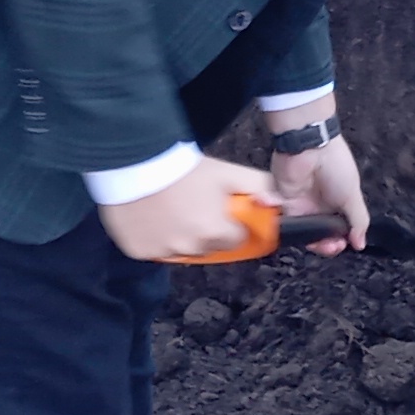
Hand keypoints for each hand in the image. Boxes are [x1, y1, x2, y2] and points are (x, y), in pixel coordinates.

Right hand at [102, 154, 289, 262]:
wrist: (138, 162)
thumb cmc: (185, 168)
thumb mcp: (229, 172)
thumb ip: (259, 187)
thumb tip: (276, 204)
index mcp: (214, 232)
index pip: (234, 240)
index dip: (231, 226)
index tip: (222, 213)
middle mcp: (190, 248)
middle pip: (208, 247)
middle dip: (206, 232)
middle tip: (194, 207)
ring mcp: (163, 252)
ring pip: (180, 251)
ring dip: (180, 237)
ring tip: (172, 211)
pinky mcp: (139, 251)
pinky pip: (154, 250)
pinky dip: (155, 239)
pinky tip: (153, 218)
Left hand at [266, 127, 364, 254]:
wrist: (312, 145)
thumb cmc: (336, 166)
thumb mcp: (353, 195)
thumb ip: (358, 221)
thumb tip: (361, 244)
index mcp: (336, 205)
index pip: (335, 231)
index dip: (337, 242)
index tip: (342, 244)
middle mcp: (317, 206)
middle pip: (316, 235)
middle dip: (322, 245)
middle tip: (329, 245)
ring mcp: (298, 203)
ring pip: (297, 230)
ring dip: (303, 238)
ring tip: (312, 239)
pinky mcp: (280, 197)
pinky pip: (275, 213)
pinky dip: (274, 218)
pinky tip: (282, 223)